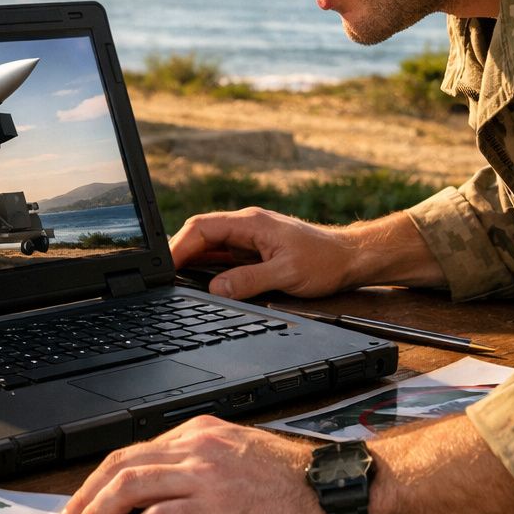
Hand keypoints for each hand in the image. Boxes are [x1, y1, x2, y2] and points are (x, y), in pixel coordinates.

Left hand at [53, 415, 333, 513]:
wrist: (333, 489)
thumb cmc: (293, 480)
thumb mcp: (238, 456)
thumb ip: (199, 465)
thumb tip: (160, 494)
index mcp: (200, 432)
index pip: (135, 451)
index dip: (101, 478)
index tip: (85, 501)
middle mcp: (197, 447)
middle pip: (122, 464)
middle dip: (86, 494)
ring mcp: (205, 475)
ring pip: (130, 484)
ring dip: (97, 513)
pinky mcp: (216, 507)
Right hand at [171, 207, 431, 299]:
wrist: (350, 258)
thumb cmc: (324, 261)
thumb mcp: (286, 274)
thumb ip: (248, 281)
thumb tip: (215, 289)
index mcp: (250, 223)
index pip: (201, 227)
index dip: (178, 246)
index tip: (165, 267)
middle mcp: (246, 226)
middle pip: (200, 234)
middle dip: (179, 253)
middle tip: (163, 278)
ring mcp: (250, 238)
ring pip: (209, 245)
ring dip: (191, 260)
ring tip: (174, 281)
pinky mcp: (255, 250)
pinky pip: (223, 255)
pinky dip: (207, 266)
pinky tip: (200, 280)